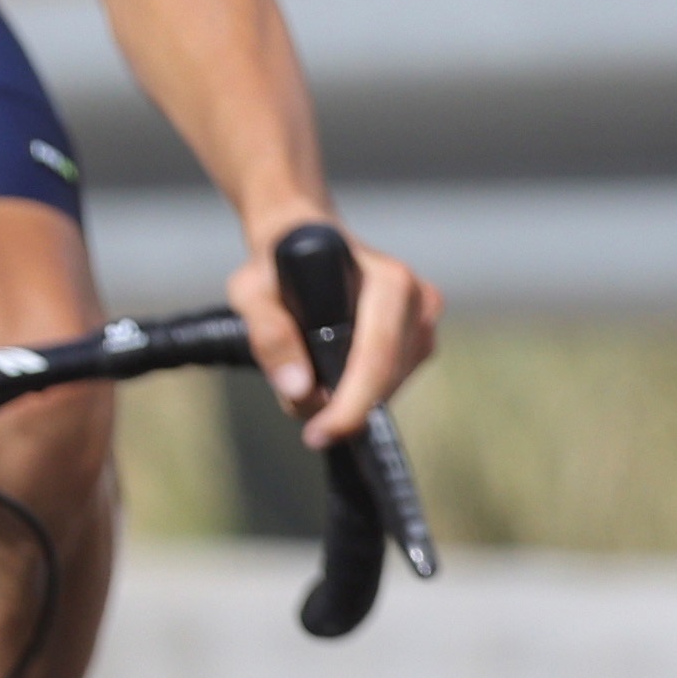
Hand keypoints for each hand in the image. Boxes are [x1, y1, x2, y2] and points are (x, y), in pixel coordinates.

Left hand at [229, 219, 444, 447]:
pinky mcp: (423, 336)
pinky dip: (363, 388)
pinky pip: (395, 381)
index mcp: (388, 281)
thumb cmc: (276, 266)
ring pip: (392, 385)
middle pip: (387, 378)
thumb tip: (300, 388)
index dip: (350, 404)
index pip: (377, 356)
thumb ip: (269, 335)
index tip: (316, 436)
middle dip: (343, 406)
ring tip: (309, 380)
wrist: (304, 241)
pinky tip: (336, 373)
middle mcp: (418, 298)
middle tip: (295, 403)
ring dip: (352, 398)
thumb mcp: (251, 292)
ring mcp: (426, 318)